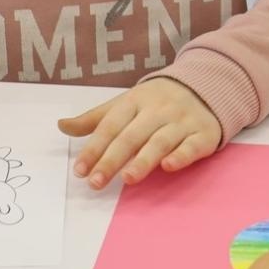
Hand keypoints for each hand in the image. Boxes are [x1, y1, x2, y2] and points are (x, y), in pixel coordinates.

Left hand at [58, 78, 219, 189]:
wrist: (206, 86)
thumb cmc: (157, 101)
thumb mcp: (126, 103)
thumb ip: (95, 119)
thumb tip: (62, 126)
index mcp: (137, 100)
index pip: (111, 125)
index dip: (94, 147)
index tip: (80, 170)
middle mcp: (159, 110)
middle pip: (132, 136)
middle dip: (113, 159)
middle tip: (96, 182)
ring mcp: (182, 121)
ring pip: (160, 141)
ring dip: (143, 160)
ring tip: (127, 179)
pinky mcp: (203, 133)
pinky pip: (192, 146)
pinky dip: (181, 156)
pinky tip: (168, 166)